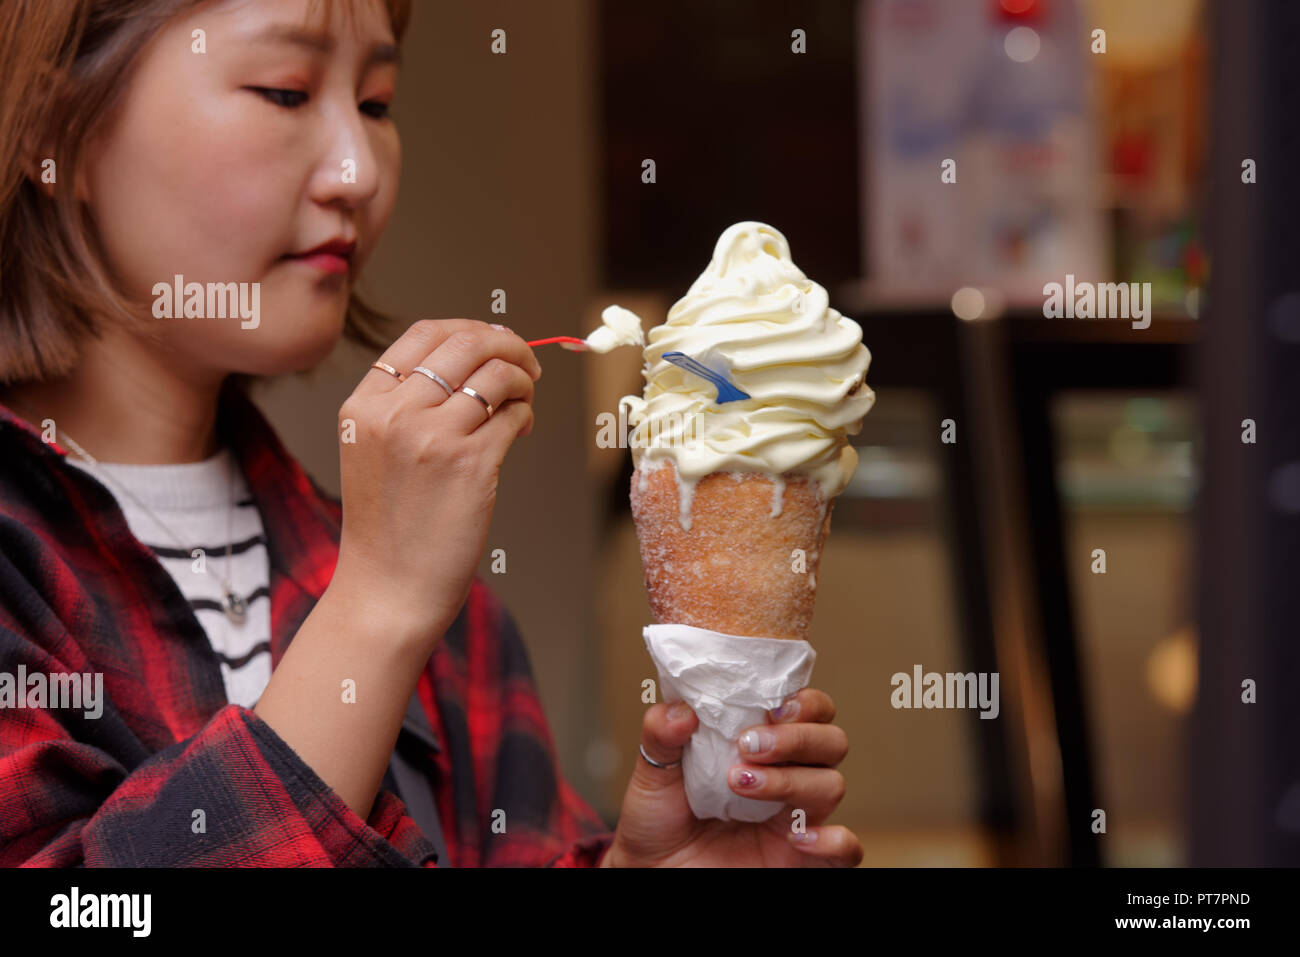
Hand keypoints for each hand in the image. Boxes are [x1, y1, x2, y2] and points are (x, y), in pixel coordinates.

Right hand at [331, 319, 541, 645]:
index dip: (469, 331)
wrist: (388, 590)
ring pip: (497, 375)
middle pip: (466, 344)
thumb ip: (405, 405)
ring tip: (524, 403)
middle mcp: (394, 414)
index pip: (424, 335)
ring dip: (522, 382)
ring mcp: (432, 437)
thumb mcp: (374, 451)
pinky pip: (513, 415)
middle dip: (507, 345)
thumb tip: (474, 357)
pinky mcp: (470, 464)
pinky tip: (522, 430)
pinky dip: (525, 415)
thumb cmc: (389, 526)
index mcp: (364, 406)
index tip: (494, 342)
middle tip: (527, 365)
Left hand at [601, 688, 861, 866]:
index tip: (771, 706)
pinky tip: (797, 837)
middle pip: (831, 741)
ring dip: (790, 779)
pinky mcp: (803, 859)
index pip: (809, 709)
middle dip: (797, 737)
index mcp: (764, 744)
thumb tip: (681, 709)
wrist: (655, 871)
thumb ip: (661, 735)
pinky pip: (846, 850)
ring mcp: (798, 816)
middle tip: (748, 744)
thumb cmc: (660, 820)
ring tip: (739, 783)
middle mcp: (789, 775)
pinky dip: (833, 840)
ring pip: (832, 785)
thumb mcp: (652, 772)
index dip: (803, 701)